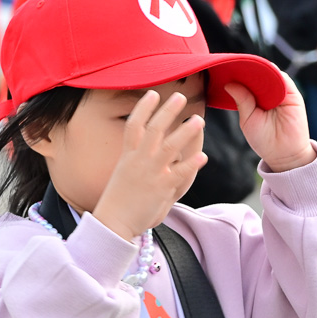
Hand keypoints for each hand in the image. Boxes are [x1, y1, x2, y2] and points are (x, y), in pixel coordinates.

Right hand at [90, 89, 205, 241]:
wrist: (113, 223)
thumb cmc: (118, 203)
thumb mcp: (124, 176)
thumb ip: (138, 164)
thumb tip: (150, 157)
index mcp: (128, 156)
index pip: (133, 125)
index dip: (143, 108)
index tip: (152, 94)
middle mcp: (139, 161)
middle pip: (153, 129)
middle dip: (167, 111)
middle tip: (180, 96)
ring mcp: (151, 174)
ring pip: (170, 147)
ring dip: (185, 132)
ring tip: (198, 120)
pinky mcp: (161, 189)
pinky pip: (179, 174)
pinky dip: (192, 164)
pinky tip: (203, 156)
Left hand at [226, 70, 314, 172]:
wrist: (283, 154)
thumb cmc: (264, 139)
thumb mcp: (248, 120)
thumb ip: (242, 101)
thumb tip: (229, 83)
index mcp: (256, 98)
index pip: (248, 80)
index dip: (239, 73)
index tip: (226, 66)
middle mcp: (269, 93)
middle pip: (259, 74)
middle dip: (248, 67)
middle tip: (233, 61)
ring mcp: (282, 92)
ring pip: (271, 74)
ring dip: (260, 69)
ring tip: (246, 65)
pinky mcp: (293, 95)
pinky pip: (283, 80)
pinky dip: (273, 75)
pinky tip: (263, 72)